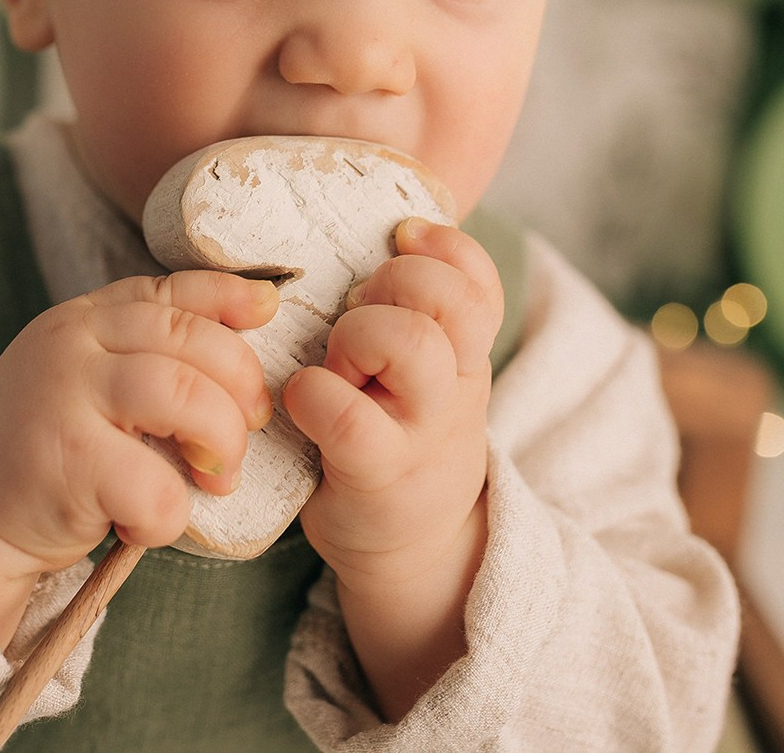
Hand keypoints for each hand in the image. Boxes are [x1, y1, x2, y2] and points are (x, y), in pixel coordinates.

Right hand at [0, 270, 278, 587]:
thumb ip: (157, 342)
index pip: (177, 290)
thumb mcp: (94, 369)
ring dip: (220, 447)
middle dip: (241, 394)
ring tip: (213, 479)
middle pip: (196, 344)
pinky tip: (143, 520)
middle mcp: (77, 343)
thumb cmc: (52, 436)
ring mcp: (68, 397)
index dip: (233, 299)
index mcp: (91, 316)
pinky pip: (154, 487)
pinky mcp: (66, 463)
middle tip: (241, 437)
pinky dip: (168, 514)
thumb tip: (262, 305)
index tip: (270, 315)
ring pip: (186, 400)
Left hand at [282, 216, 501, 585]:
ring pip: (411, 344)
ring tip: (336, 364)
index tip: (401, 237)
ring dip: (357, 337)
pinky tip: (304, 401)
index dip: (445, 247)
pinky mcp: (377, 473)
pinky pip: (347, 414)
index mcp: (465, 354)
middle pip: (447, 299)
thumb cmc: (398, 438)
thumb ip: (414, 315)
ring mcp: (421, 432)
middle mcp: (455, 387)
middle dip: (390, 286)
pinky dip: (313, 394)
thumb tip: (379, 234)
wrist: (413, 551)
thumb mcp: (429, 377)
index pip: (480, 281)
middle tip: (354, 316)